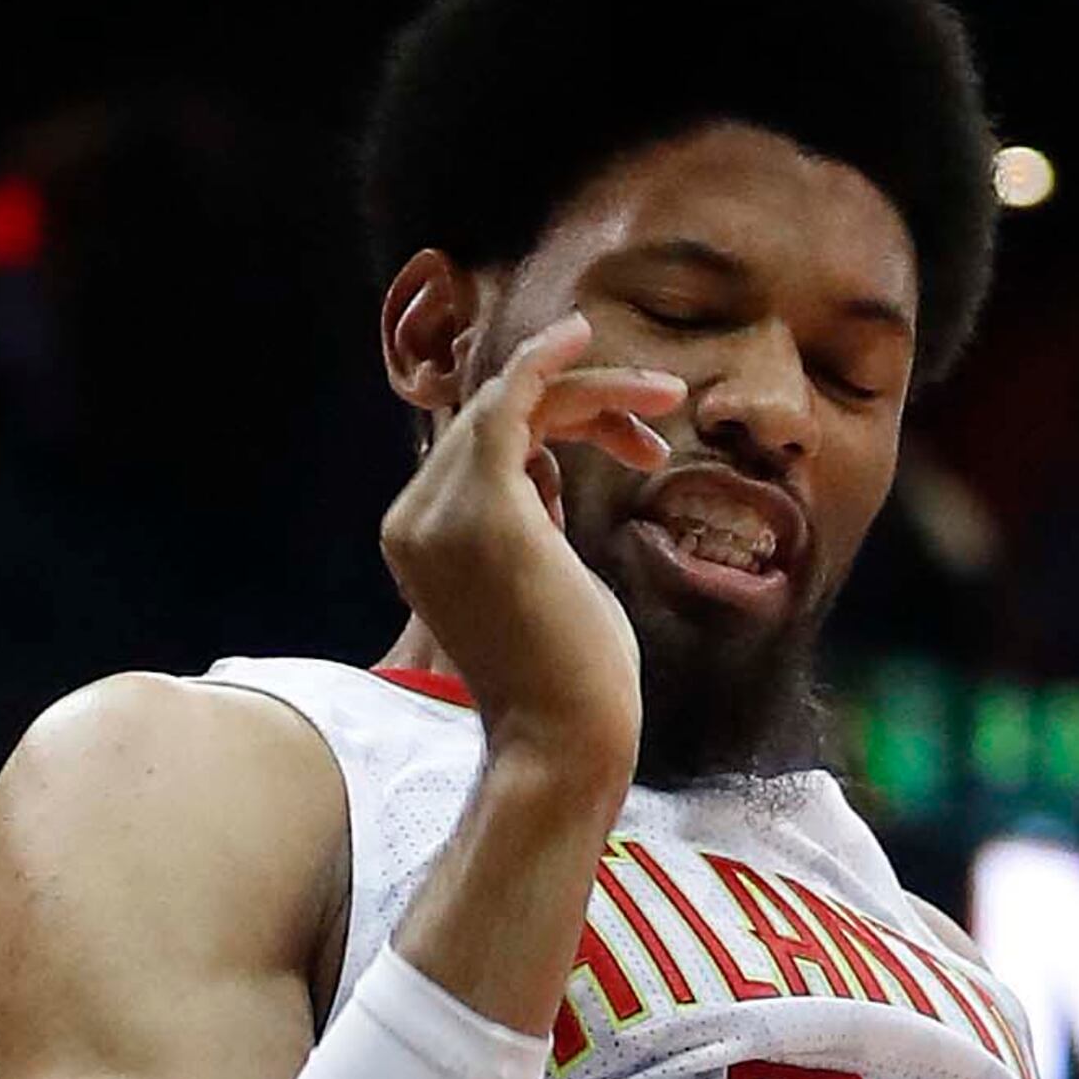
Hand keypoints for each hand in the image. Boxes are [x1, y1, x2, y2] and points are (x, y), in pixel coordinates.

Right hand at [377, 315, 683, 775]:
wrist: (565, 741)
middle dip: (585, 403)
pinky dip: (544, 363)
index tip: (631, 435)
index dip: (557, 429)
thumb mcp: (541, 582)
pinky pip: (508, 405)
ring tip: (665, 404)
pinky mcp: (486, 510)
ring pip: (512, 407)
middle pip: (496, 420)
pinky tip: (580, 337)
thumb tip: (543, 476)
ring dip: (594, 393)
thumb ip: (527, 525)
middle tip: (665, 407)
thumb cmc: (571, 678)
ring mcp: (441, 514)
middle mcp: (413, 519)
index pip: (484, 450)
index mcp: (420, 538)